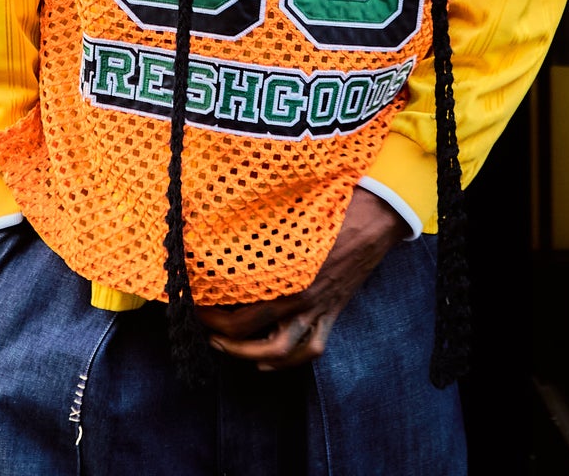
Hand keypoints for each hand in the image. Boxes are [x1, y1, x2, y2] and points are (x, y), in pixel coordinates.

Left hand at [195, 189, 405, 370]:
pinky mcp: (332, 313)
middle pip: (247, 327)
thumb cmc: (330, 205)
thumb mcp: (289, 210)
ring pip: (278, 350)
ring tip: (223, 346)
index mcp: (284, 267)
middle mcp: (299, 294)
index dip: (209, 302)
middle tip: (200, 323)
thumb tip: (224, 225)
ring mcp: (318, 308)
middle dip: (219, 331)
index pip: (235, 296)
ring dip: (245, 354)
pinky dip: (286, 362)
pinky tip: (265, 363)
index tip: (192, 295)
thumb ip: (260, 224)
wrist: (376, 216)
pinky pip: (310, 349)